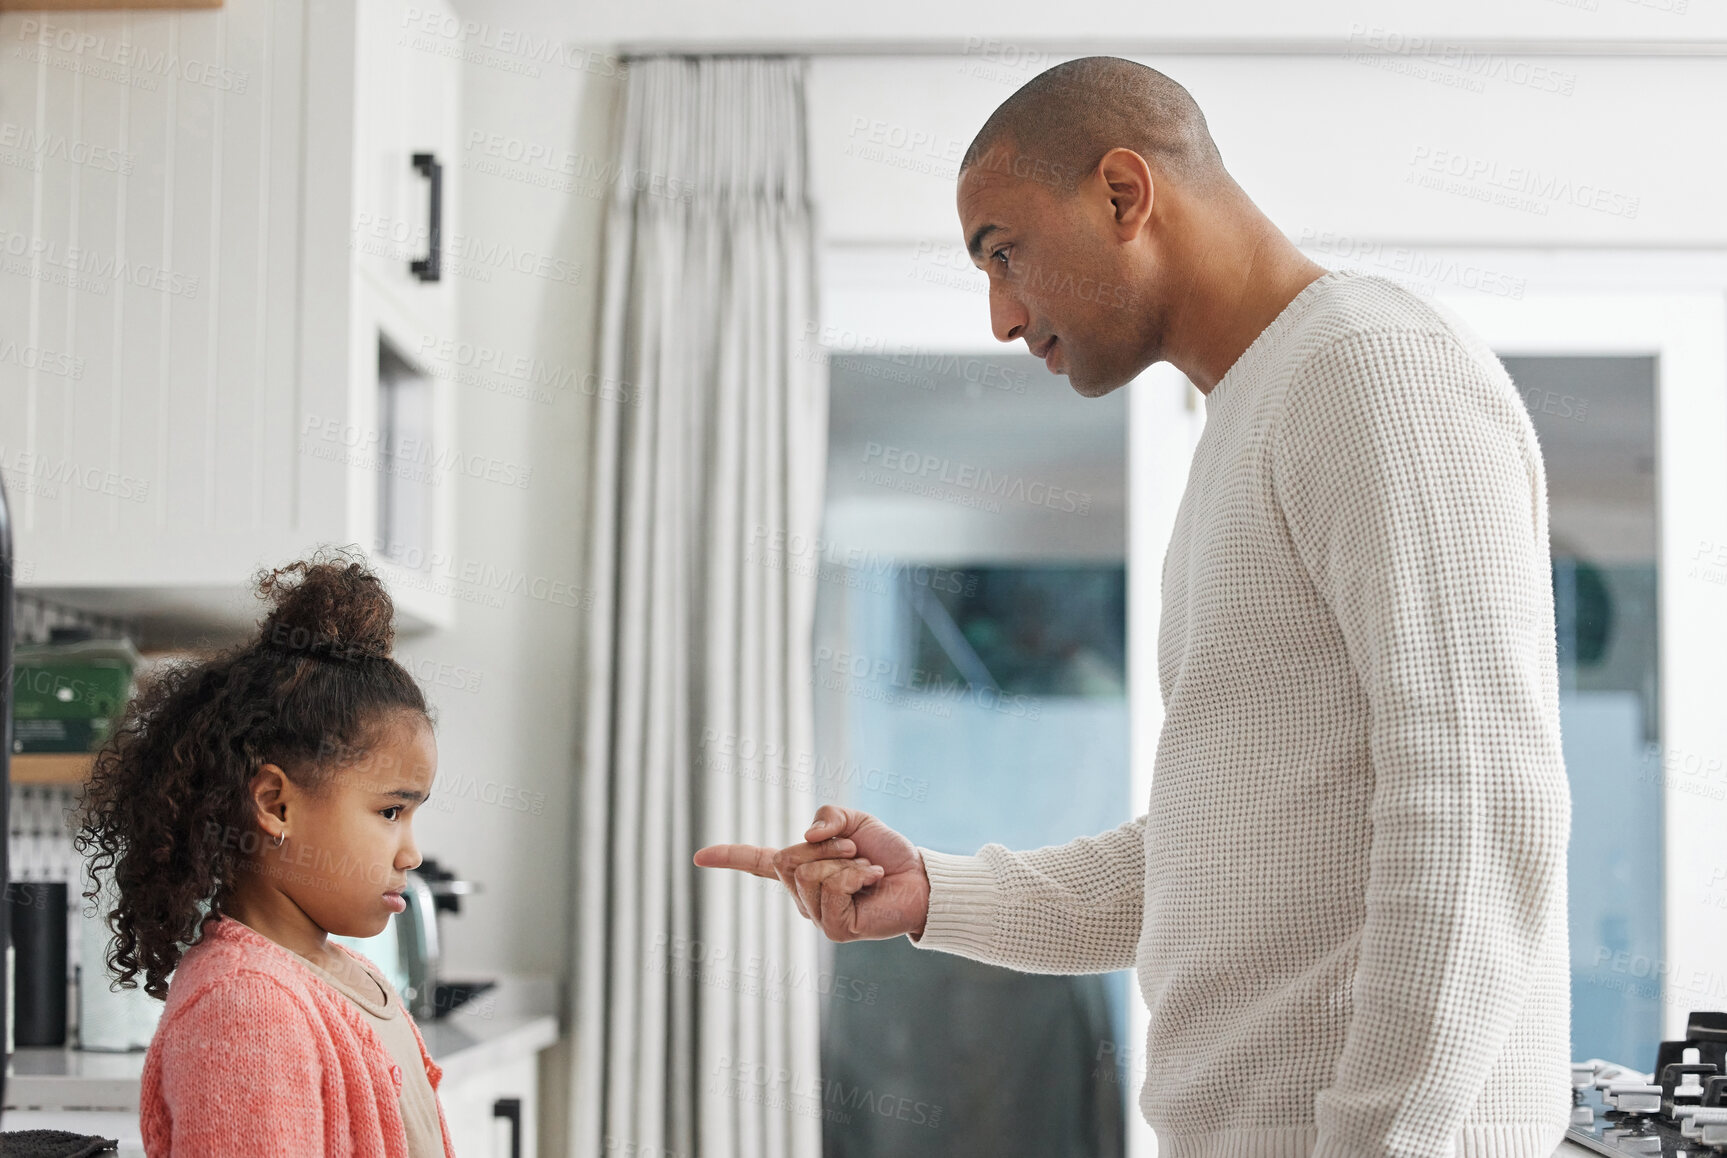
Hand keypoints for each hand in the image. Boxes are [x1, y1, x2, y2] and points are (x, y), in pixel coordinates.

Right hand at [692, 805, 930, 942]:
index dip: (729, 857)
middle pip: (785, 860)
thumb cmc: (888, 851)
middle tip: (854, 851)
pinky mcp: (835, 929)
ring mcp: (817, 915)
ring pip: (808, 874)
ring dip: (845, 861)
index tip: (698, 856)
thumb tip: (809, 836)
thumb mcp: (854, 820)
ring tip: (868, 870)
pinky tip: (872, 881)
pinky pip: (831, 888)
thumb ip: (828, 816)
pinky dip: (855, 875)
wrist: (920, 878)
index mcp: (801, 870)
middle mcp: (803, 896)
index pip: (758, 863)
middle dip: (824, 846)